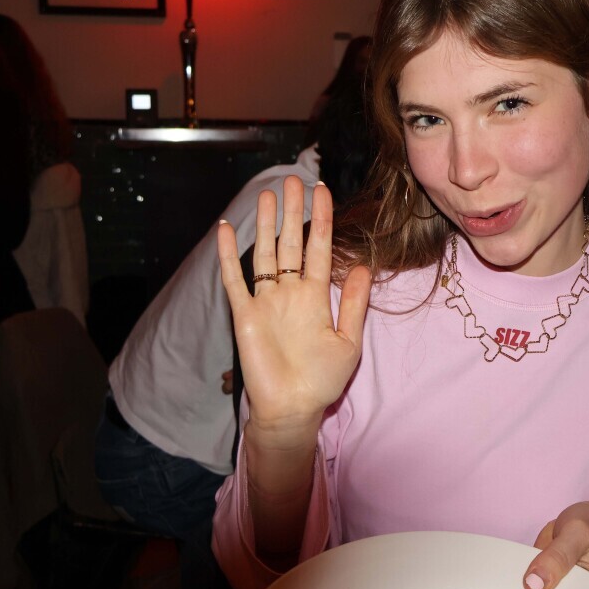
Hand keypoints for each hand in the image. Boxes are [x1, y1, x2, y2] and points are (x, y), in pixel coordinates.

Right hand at [216, 176, 371, 449]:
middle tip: (293, 180)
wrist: (292, 409)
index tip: (323, 190)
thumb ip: (352, 303)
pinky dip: (228, 255)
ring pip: (264, 253)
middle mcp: (289, 293)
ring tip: (266, 195)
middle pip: (289, 243)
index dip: (320, 219)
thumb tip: (363, 266)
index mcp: (315, 296)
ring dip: (264, 224)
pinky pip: (234, 280)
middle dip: (291, 212)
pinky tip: (226, 230)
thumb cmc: (321, 381)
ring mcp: (265, 302)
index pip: (318, 247)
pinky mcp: (244, 315)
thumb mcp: (348, 341)